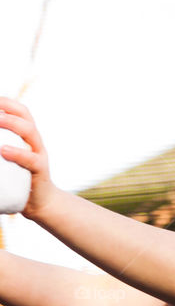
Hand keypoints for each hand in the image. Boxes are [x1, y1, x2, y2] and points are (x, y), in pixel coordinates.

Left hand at [0, 98, 57, 219]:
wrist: (39, 203)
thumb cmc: (18, 180)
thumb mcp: (7, 162)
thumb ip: (1, 149)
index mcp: (27, 137)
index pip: (22, 112)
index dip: (8, 102)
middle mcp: (35, 141)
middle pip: (26, 117)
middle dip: (8, 109)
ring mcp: (39, 154)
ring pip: (30, 132)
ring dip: (13, 123)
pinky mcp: (40, 170)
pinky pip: (31, 159)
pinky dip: (17, 153)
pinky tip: (3, 150)